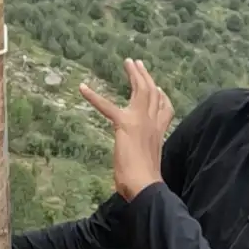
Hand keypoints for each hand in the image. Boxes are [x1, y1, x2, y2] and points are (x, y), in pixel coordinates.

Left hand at [79, 59, 173, 200]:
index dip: (163, 97)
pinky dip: (93, 96)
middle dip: (146, 77)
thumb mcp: (148, 164)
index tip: (160, 88)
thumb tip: (142, 160)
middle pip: (153, 93)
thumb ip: (144, 156)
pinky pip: (107, 106)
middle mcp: (153, 124)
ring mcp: (141, 121)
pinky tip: (82, 88)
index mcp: (159, 133)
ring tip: (128, 62)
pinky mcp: (125, 124)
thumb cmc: (145, 183)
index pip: (166, 109)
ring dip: (134, 74)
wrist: (145, 185)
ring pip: (141, 90)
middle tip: (138, 64)